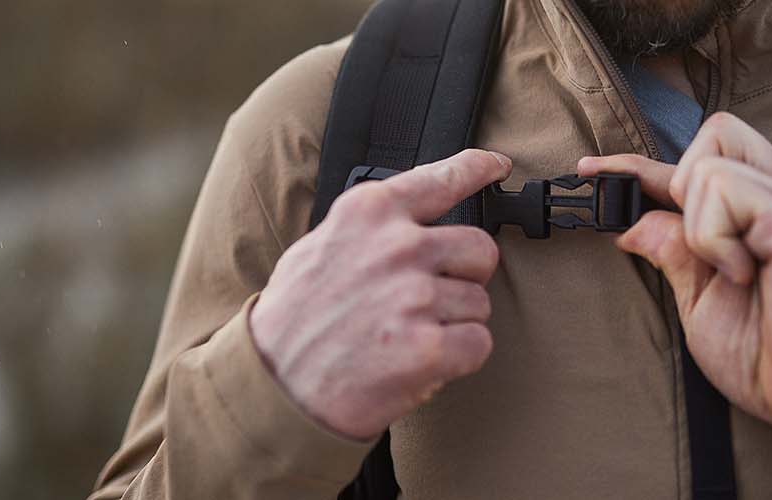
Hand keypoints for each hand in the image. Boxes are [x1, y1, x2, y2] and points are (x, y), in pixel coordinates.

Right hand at [251, 149, 511, 440]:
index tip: (497, 165)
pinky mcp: (428, 347)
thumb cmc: (295, 318)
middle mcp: (397, 247)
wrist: (274, 386)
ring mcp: (415, 297)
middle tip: (435, 297)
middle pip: (480, 249)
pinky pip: (479, 343)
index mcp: (370, 213)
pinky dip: (459, 358)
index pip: (442, 179)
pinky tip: (422, 361)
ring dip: (455, 323)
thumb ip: (371, 226)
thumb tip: (417, 208)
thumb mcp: (320, 246)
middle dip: (468, 274)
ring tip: (409, 335)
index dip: (477, 169)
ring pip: (480, 302)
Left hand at [578, 113, 771, 472]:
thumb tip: (631, 224)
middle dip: (684, 183)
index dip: (637, 165)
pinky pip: (727, 193)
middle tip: (702, 246)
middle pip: (715, 132)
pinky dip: (715, 238)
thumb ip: (674, 252)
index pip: (700, 161)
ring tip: (732, 272)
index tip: (589, 171)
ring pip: (709, 165)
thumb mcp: (702, 300)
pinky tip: (742, 276)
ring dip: (700, 225)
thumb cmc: (771, 357)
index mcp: (768, 207)